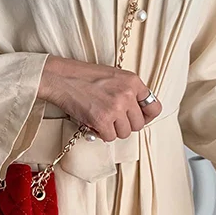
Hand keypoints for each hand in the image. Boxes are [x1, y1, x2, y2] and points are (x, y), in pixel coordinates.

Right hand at [38, 55, 161, 141]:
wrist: (61, 78)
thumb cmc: (82, 77)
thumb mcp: (113, 77)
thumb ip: (128, 91)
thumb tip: (136, 113)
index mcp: (133, 81)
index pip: (154, 107)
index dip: (147, 117)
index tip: (138, 119)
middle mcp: (127, 94)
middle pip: (139, 124)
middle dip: (125, 125)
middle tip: (112, 120)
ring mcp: (115, 107)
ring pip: (125, 133)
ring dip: (113, 130)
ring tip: (101, 120)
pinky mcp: (102, 120)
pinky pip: (110, 137)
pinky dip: (101, 134)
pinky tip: (93, 124)